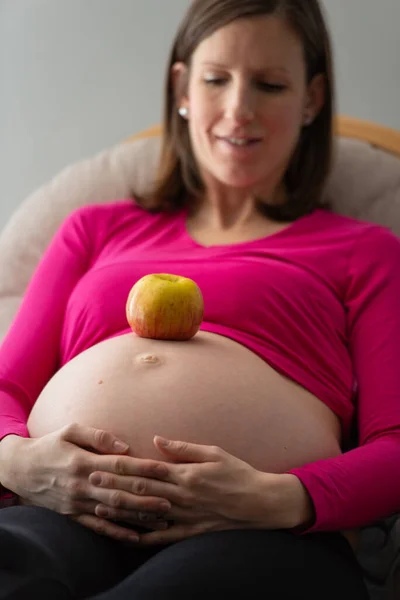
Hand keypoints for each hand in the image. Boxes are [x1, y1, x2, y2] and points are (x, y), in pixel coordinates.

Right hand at [1, 424, 172, 542]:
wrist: (20, 469)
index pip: (120, 465)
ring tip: (161, 519)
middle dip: (147, 496)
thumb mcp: (70, 431)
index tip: (164, 469)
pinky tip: (135, 537)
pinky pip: (97, 526)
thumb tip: (124, 445)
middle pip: (120, 491)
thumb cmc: (50, 445)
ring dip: (138, 516)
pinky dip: (116, 533)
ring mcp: (77, 502)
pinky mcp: (72, 515)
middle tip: (172, 499)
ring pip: (112, 511)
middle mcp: (82, 484)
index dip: (143, 468)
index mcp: (83, 461)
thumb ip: (98, 436)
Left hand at [91, 435, 297, 545]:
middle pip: (141, 489)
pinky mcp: (190, 532)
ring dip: (121, 510)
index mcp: (186, 474)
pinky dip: (142, 537)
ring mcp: (184, 516)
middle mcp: (181, 496)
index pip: (148, 468)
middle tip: (91, 479)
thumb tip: (156, 439)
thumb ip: (183, 448)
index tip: (103, 461)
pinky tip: (124, 535)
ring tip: (99, 505)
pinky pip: (161, 538)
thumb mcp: (214, 452)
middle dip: (114, 484)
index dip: (123, 466)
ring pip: (147, 514)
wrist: (260, 502)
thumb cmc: (238, 472)